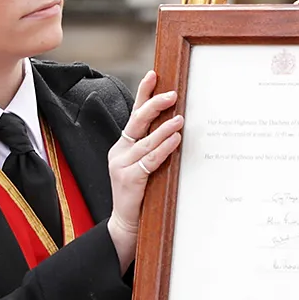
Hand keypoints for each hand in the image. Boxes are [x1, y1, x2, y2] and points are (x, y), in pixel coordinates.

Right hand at [106, 70, 181, 270]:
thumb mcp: (144, 166)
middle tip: (172, 94)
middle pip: (136, 122)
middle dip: (154, 105)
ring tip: (180, 117)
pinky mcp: (129, 179)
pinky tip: (175, 140)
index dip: (143, 93)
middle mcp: (119, 152)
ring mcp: (122, 165)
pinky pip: (150, 160)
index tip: (154, 74)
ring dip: (164, 128)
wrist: (126, 225)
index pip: (134, 115)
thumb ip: (154, 148)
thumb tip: (177, 126)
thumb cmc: (140, 194)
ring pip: (145, 141)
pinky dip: (164, 148)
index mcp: (122, 146)